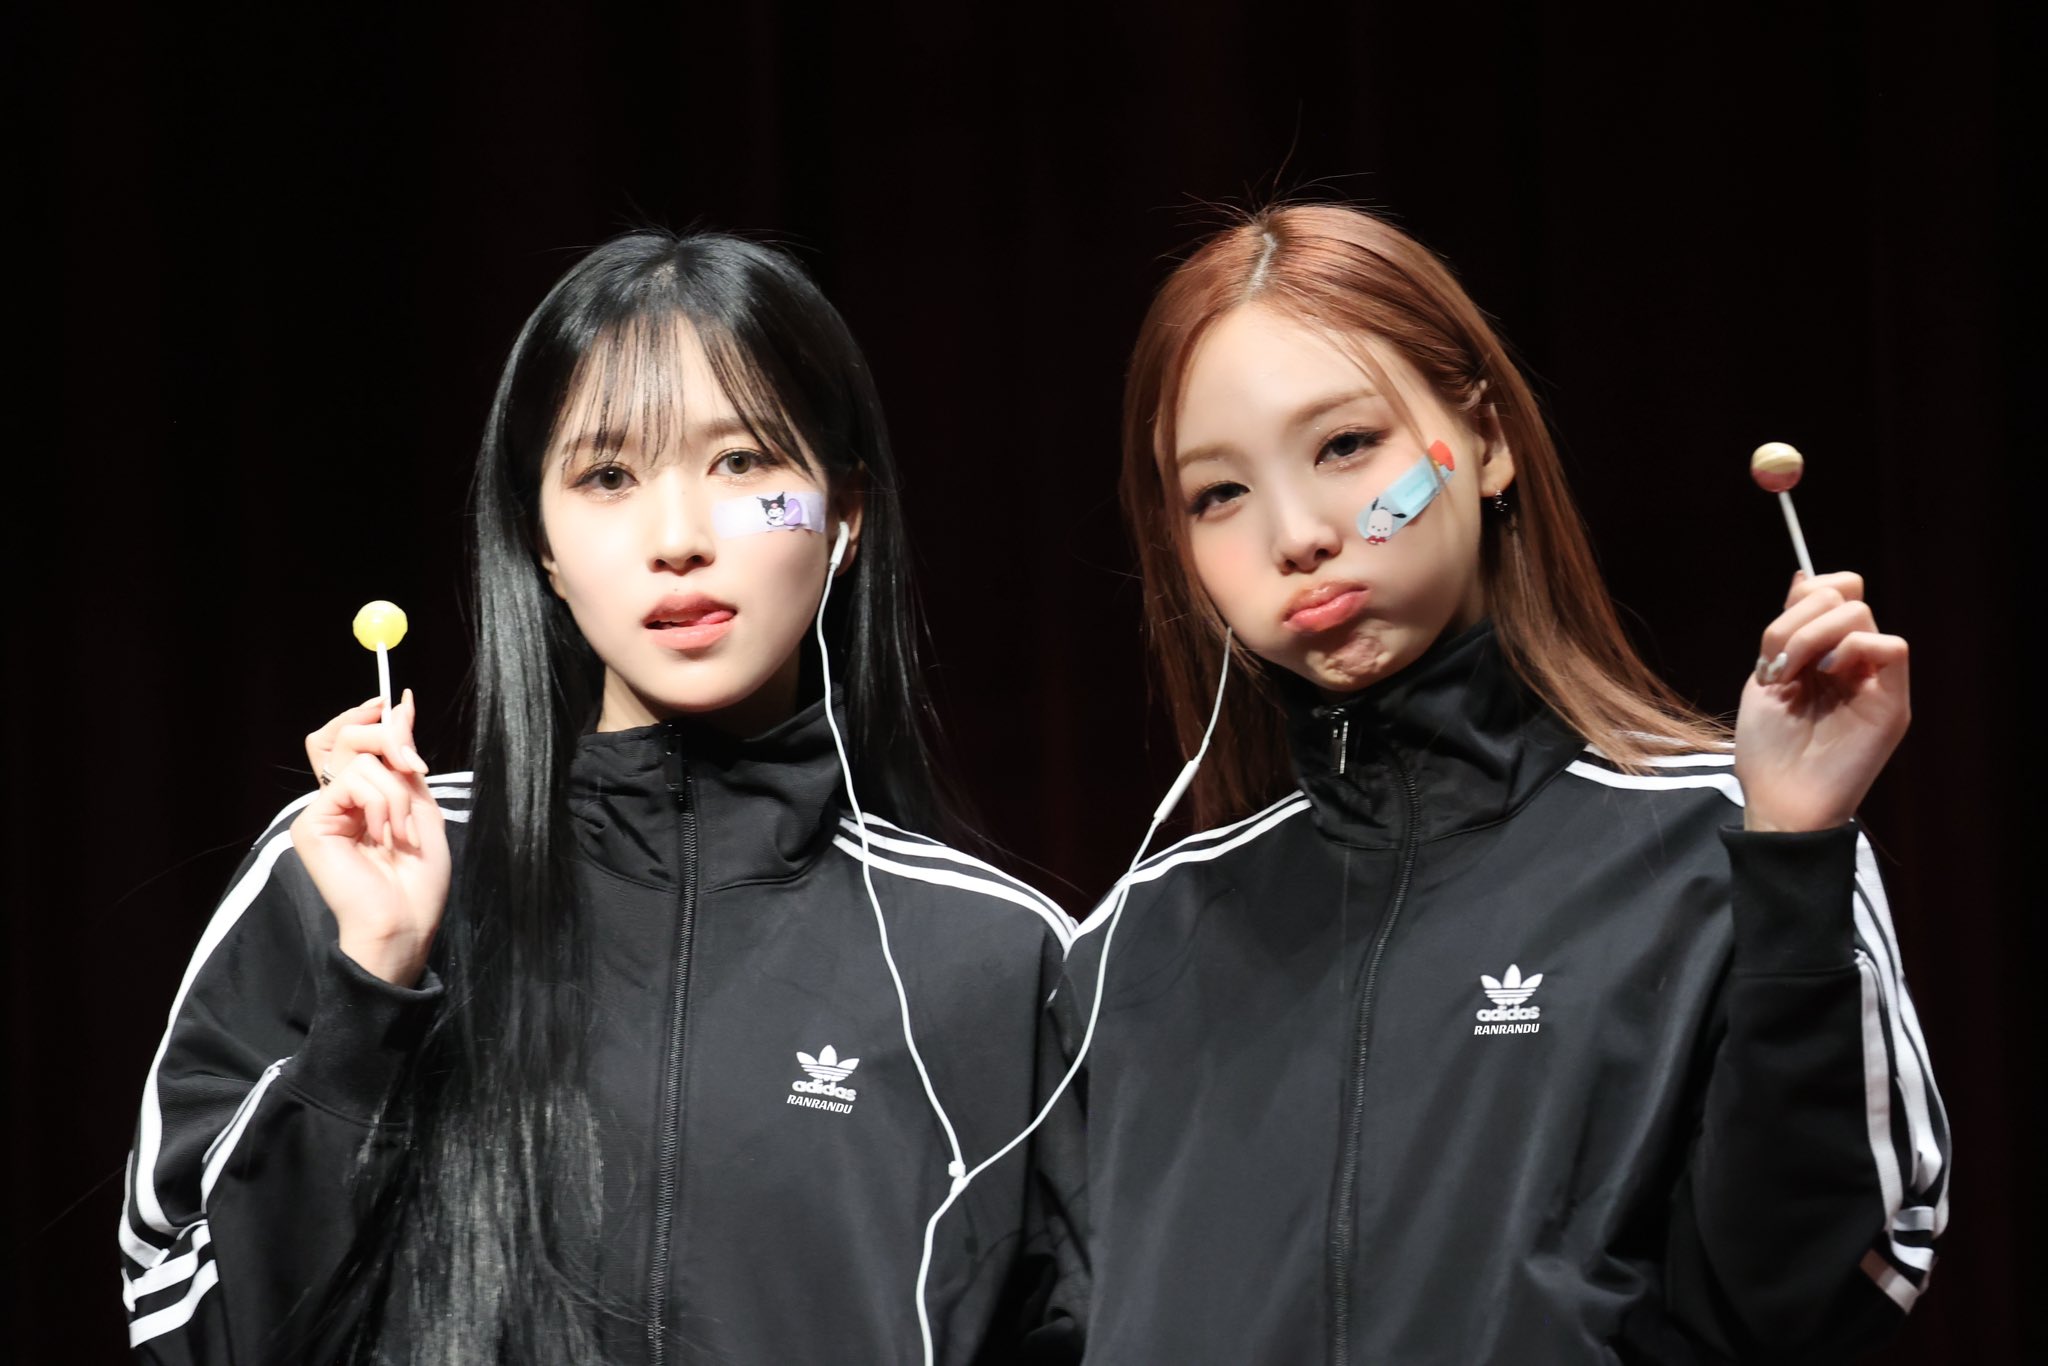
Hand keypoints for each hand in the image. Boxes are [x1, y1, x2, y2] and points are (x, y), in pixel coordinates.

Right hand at [289, 690, 448, 985]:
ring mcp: (320, 812)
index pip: (345, 738)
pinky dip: (380, 804)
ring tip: (402, 832)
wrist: (405, 921)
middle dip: (387, 738)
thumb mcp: (421, 805)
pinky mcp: (311, 824)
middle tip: (414, 766)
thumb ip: (405, 758)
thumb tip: (399, 705)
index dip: (364, 717)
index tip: (393, 702)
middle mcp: (334, 800)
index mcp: (359, 796)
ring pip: (358, 760)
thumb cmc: (417, 877)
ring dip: (396, 792)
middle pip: (344, 735)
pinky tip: (383, 837)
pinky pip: (351, 782)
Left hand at [1735, 571, 1909, 832]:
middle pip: (1843, 596)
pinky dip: (1853, 648)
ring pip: (1861, 615)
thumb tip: (1803, 576)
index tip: (1772, 639)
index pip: (1837, 591)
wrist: (1777, 801)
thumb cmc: (1768, 750)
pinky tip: (1825, 675)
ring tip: (1790, 676)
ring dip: (1810, 636)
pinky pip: (1893, 648)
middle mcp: (1856, 663)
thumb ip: (1785, 631)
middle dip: (1795, 621)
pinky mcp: (1892, 704)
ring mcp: (1876, 681)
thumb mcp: (1767, 678)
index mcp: (1826, 654)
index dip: (1806, 595)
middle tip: (1775, 666)